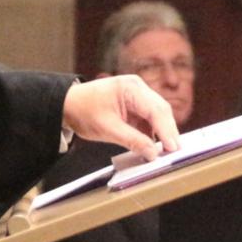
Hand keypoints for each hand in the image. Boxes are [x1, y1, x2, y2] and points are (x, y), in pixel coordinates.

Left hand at [63, 75, 179, 160]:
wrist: (66, 104)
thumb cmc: (82, 111)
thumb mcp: (107, 129)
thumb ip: (132, 141)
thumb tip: (152, 153)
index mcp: (131, 88)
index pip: (156, 110)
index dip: (166, 130)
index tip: (173, 148)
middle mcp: (138, 87)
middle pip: (161, 110)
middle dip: (168, 132)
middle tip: (174, 152)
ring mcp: (137, 94)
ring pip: (158, 115)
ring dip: (162, 132)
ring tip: (165, 151)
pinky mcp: (135, 104)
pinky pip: (149, 118)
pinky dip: (152, 131)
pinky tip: (153, 145)